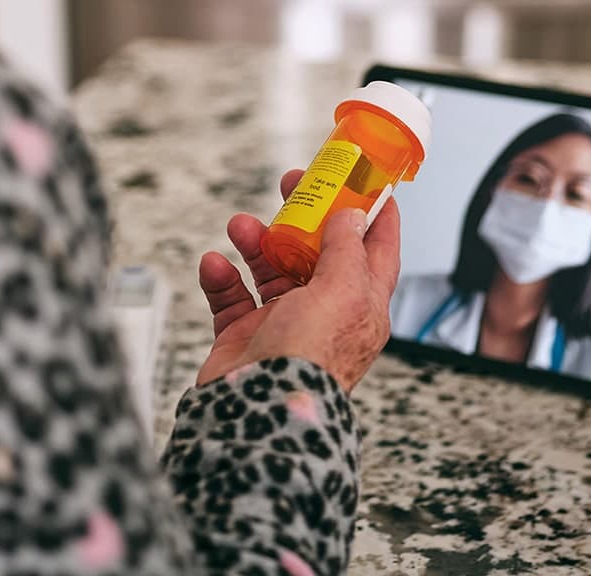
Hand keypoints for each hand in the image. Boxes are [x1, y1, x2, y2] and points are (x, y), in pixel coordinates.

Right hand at [195, 169, 400, 391]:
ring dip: (254, 243)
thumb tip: (353, 216)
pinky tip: (214, 264)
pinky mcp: (245, 337)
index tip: (367, 179)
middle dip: (303, 215)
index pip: (377, 251)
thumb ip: (347, 250)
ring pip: (270, 269)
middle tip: (291, 184)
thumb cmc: (310, 359)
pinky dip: (221, 277)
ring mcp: (283, 324)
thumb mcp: (342, 292)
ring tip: (239, 226)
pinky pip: (231, 297)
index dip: (374, 214)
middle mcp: (324, 312)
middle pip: (317, 252)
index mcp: (361, 305)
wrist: (258, 411)